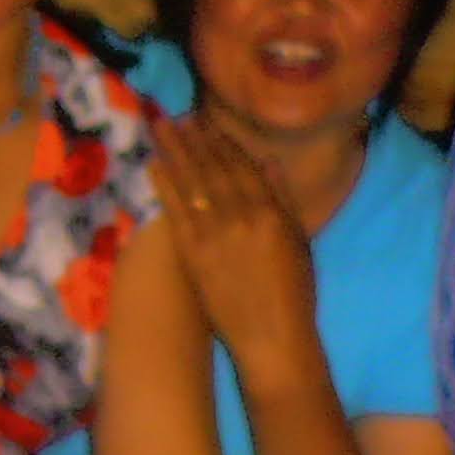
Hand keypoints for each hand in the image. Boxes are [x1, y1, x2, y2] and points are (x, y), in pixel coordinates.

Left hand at [153, 116, 321, 368]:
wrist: (273, 338)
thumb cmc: (294, 295)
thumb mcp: (300, 242)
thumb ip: (284, 200)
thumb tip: (269, 162)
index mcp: (271, 212)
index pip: (243, 167)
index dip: (224, 142)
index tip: (208, 123)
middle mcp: (242, 215)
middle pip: (214, 168)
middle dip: (195, 139)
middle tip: (178, 116)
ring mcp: (214, 234)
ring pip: (193, 182)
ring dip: (176, 151)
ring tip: (163, 128)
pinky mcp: (193, 254)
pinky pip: (176, 211)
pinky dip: (165, 185)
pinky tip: (155, 165)